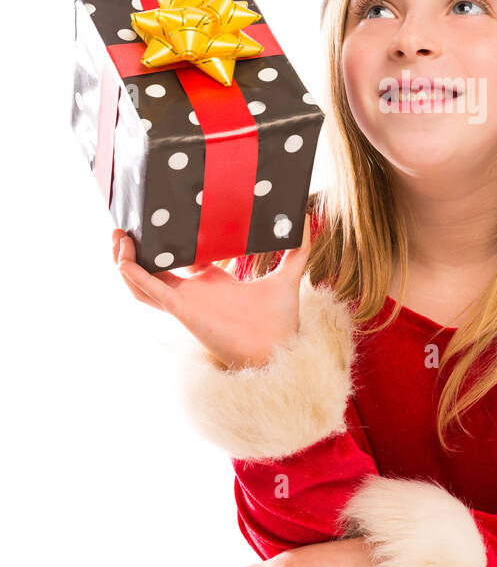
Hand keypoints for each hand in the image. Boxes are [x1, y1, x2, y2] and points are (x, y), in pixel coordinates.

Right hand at [111, 214, 312, 368]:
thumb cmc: (279, 320)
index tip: (166, 216)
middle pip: (152, 270)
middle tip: (126, 225)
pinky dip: (134, 275)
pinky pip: (149, 291)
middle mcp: (193, 291)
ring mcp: (184, 300)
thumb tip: (307, 218)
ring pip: (141, 282)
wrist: (277, 350)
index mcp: (212, 282)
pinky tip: (125, 257)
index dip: (170, 240)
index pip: (182, 258)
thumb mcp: (287, 275)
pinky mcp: (181, 308)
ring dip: (126, 261)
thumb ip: (297, 248)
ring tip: (118, 236)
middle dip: (135, 249)